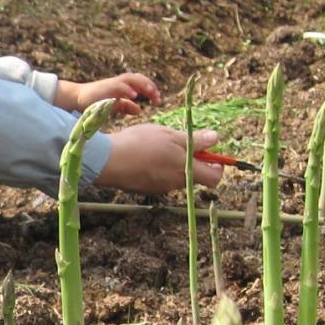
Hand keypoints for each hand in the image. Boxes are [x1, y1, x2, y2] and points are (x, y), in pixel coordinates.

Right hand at [58, 72, 160, 115]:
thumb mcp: (114, 106)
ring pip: (132, 79)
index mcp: (123, 86)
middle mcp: (120, 82)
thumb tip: (140, 110)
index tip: (158, 101)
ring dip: (143, 85)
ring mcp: (113, 83)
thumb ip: (126, 106)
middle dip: (150, 87)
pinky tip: (134, 95)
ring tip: (151, 92)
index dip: (151, 90)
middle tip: (158, 98)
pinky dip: (127, 89)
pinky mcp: (106, 87)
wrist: (77, 98)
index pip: (141, 83)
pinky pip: (119, 86)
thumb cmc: (95, 102)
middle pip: (139, 78)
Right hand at [94, 123, 224, 193]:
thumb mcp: (171, 136)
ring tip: (157, 146)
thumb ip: (195, 140)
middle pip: (194, 176)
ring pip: (175, 176)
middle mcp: (176, 184)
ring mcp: (159, 188)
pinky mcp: (145, 188)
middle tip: (179, 142)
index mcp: (187, 171)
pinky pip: (158, 179)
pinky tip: (143, 155)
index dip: (217, 166)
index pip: (214, 178)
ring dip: (173, 163)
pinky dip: (157, 168)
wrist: (107, 160)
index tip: (209, 152)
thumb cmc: (141, 144)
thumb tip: (215, 139)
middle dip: (191, 160)